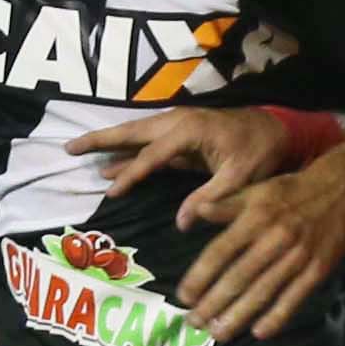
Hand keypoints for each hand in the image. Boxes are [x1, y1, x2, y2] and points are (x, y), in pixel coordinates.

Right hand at [66, 107, 290, 229]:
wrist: (277, 129)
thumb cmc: (261, 151)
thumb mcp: (240, 178)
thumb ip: (209, 198)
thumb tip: (180, 224)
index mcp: (190, 130)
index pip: (153, 155)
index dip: (131, 174)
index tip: (111, 192)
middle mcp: (178, 121)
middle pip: (131, 132)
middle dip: (100, 140)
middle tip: (68, 148)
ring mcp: (177, 125)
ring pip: (135, 134)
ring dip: (108, 143)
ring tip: (77, 151)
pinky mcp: (179, 135)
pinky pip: (146, 144)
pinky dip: (127, 153)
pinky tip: (110, 167)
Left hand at [178, 158, 344, 340]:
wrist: (344, 189)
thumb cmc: (293, 191)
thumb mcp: (258, 190)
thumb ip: (227, 204)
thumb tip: (197, 212)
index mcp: (255, 218)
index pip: (219, 252)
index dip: (200, 277)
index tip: (184, 297)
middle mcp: (274, 239)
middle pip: (238, 277)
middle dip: (213, 303)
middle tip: (194, 322)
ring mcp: (297, 257)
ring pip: (262, 292)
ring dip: (238, 316)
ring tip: (218, 334)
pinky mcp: (317, 270)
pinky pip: (293, 298)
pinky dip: (276, 317)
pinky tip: (258, 332)